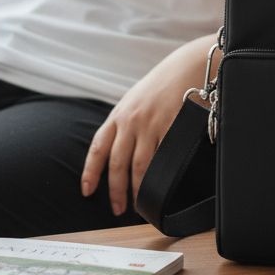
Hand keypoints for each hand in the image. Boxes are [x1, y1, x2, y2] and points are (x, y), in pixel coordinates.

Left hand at [80, 38, 206, 215]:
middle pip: (117, 164)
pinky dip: (160, 177)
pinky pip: (163, 159)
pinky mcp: (171, 128)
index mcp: (118, 115)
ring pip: (139, 167)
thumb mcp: (135, 100)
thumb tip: (118, 151)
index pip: (97, 148)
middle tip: (117, 209)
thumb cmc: (162, 85)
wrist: (188, 66)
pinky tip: (160, 186)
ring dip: (138, 189)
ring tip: (139, 204)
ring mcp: (151, 125)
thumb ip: (125, 123)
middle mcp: (130, 121)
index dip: (90, 172)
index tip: (87, 191)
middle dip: (115, 191)